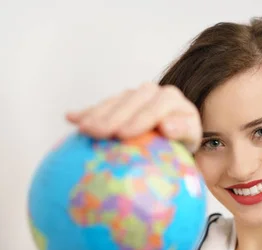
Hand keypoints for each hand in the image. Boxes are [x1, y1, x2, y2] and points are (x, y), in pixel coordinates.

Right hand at [66, 82, 201, 151]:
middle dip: (113, 116)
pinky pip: (101, 106)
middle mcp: (153, 93)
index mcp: (173, 101)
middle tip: (98, 133)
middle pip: (131, 100)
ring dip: (97, 114)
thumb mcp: (190, 139)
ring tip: (83, 129)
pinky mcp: (119, 103)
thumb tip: (167, 126)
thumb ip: (184, 130)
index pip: (155, 106)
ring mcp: (134, 96)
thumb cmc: (184, 144)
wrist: (177, 140)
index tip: (124, 135)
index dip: (139, 119)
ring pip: (114, 101)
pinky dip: (86, 112)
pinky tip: (70, 118)